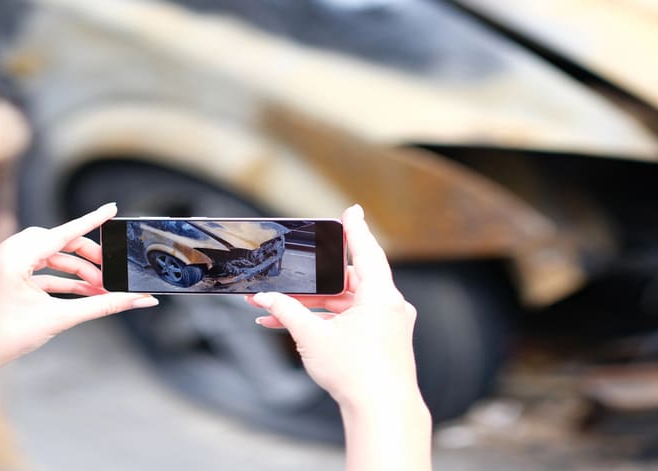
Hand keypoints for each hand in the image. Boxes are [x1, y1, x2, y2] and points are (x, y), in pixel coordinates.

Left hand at [0, 203, 157, 371]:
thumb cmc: (1, 338)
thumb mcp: (57, 319)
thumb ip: (101, 306)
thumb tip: (136, 300)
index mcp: (15, 257)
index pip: (63, 232)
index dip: (91, 221)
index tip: (112, 209)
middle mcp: (7, 253)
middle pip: (58, 242)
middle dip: (87, 257)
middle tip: (111, 270)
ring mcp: (5, 263)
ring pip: (50, 256)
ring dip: (76, 271)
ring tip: (101, 286)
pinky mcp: (6, 276)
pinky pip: (40, 269)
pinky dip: (62, 279)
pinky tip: (84, 291)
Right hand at [247, 205, 420, 409]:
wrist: (382, 413)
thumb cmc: (356, 374)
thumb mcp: (313, 337)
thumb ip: (288, 312)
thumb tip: (266, 299)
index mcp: (381, 295)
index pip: (366, 250)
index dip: (355, 229)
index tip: (350, 210)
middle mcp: (390, 306)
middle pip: (349, 280)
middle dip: (313, 281)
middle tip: (292, 271)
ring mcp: (389, 326)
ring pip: (346, 305)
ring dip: (313, 307)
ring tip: (274, 309)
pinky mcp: (384, 343)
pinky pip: (352, 323)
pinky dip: (327, 323)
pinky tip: (294, 330)